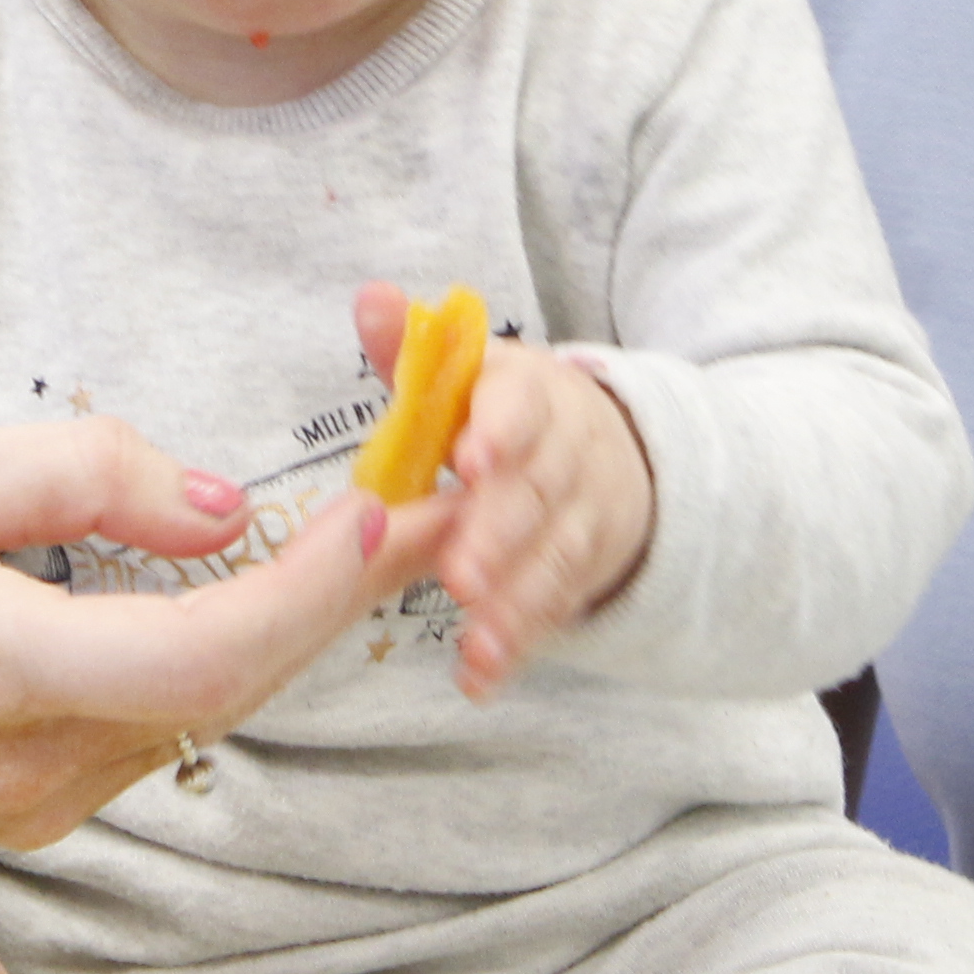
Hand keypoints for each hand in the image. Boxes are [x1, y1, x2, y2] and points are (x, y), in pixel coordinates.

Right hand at [0, 416, 454, 843]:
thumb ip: (79, 481)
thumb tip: (219, 504)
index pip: (204, 652)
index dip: (316, 588)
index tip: (397, 505)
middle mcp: (20, 765)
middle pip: (230, 690)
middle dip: (342, 596)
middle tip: (436, 495)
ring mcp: (25, 806)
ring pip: (197, 712)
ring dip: (281, 624)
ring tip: (360, 526)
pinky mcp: (23, 812)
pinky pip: (146, 727)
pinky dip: (208, 656)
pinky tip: (239, 585)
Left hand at [355, 283, 653, 700]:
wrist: (604, 454)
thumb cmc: (500, 413)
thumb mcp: (464, 375)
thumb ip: (412, 347)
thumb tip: (370, 296)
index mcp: (528, 394)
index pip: (520, 406)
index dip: (500, 432)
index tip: (471, 459)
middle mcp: (566, 452)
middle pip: (538, 492)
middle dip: (500, 533)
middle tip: (460, 572)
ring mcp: (582, 515)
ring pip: (554, 557)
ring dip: (515, 601)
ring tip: (474, 639)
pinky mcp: (581, 571)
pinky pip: (553, 609)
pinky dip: (518, 644)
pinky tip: (480, 676)